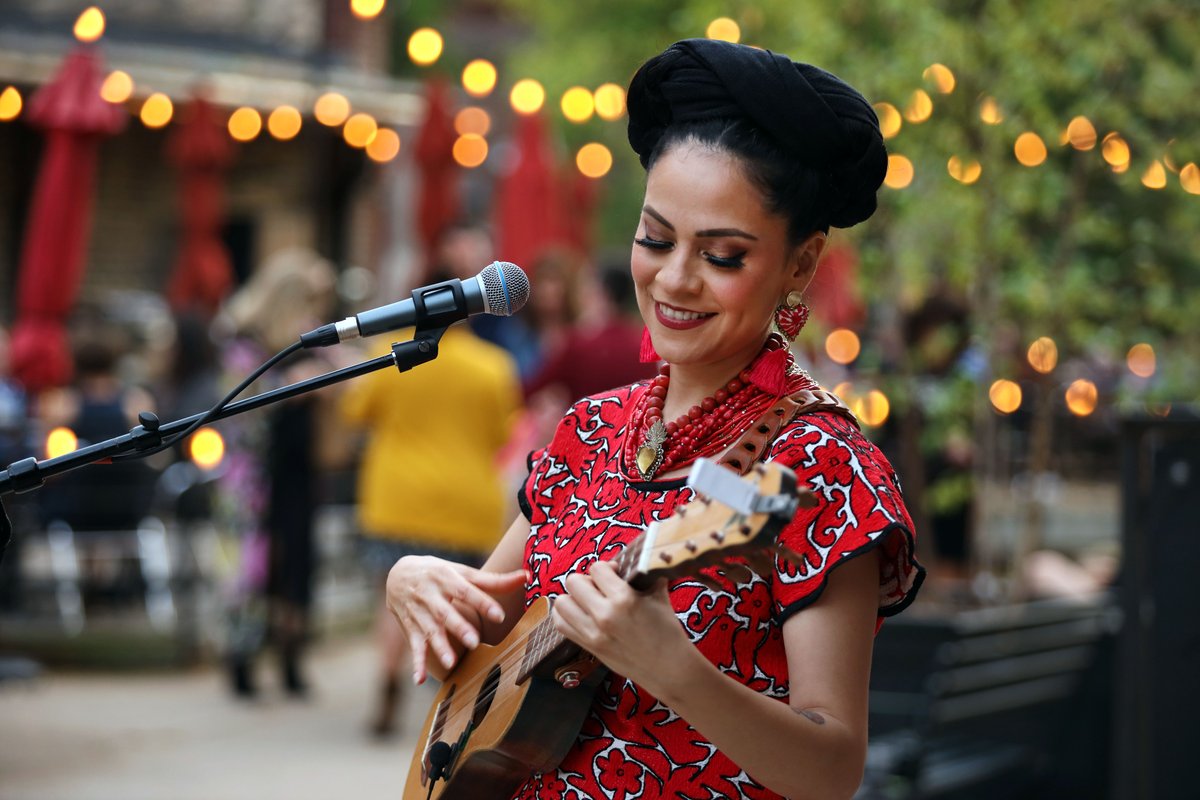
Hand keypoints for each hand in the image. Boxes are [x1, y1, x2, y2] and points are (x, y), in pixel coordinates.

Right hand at [385, 556, 524, 683]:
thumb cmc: (439, 573)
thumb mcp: (462, 571)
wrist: (397, 573)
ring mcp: (419, 612)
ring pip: (430, 631)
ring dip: (439, 647)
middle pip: (445, 613)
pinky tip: (420, 679)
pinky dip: (416, 663)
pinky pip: (413, 646)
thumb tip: (527, 576)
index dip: (483, 603)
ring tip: (451, 663)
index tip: (500, 616)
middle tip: (474, 642)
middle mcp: (430, 595)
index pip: (466, 591)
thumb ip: (493, 580)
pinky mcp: (410, 627)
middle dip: (459, 627)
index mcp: (446, 578)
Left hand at [550, 561, 688, 694]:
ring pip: (562, 603)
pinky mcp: (589, 647)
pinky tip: (580, 614)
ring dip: (573, 598)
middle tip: (599, 588)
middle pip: (573, 582)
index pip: (597, 569)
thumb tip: (638, 559)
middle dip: (586, 580)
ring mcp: (594, 634)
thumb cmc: (668, 631)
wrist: (669, 669)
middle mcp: (604, 616)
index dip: (606, 567)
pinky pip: (561, 625)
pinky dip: (566, 615)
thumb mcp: (659, 596)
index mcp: (624, 599)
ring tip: (587, 601)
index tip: (615, 574)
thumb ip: (644, 576)